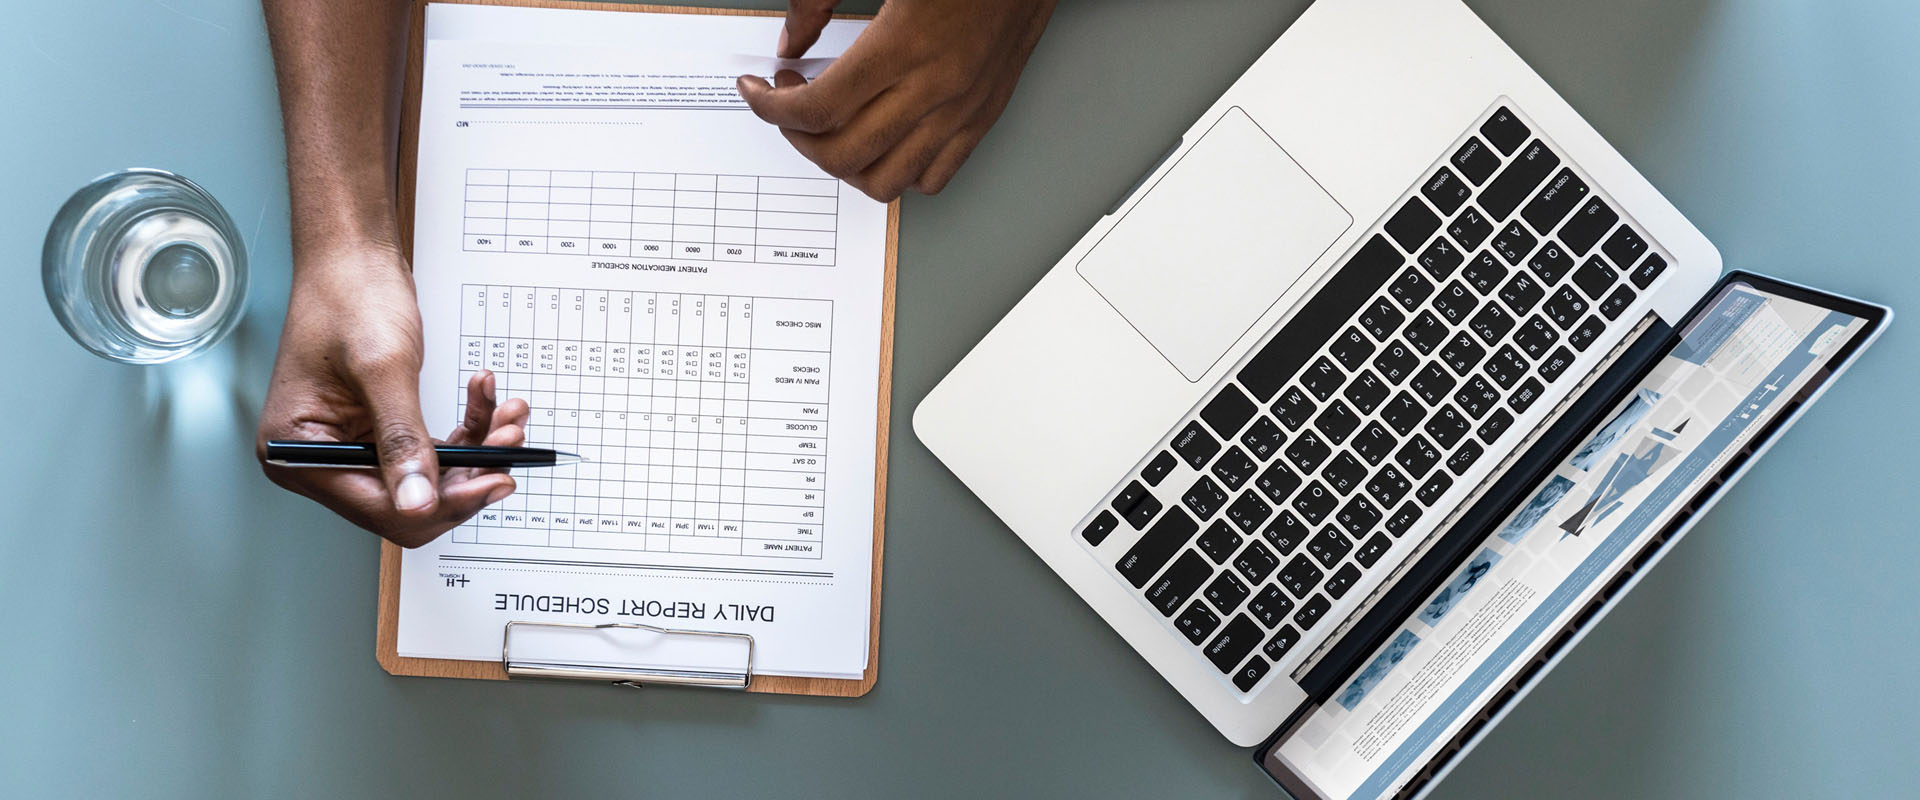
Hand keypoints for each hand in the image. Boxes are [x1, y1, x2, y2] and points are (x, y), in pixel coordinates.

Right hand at [255, 242, 527, 547]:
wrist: (353, 256)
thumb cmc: (349, 296)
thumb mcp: (383, 370)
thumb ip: (402, 440)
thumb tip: (419, 504)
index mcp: (297, 453)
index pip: (380, 509)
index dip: (442, 502)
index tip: (494, 480)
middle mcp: (321, 458)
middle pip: (410, 500)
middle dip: (468, 473)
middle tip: (509, 442)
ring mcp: (351, 444)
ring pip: (431, 474)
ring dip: (478, 448)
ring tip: (508, 414)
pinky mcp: (379, 428)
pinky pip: (432, 446)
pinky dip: (467, 428)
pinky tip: (487, 400)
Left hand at [737, 0, 1055, 200]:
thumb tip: (790, 38)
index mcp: (904, 44)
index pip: (818, 108)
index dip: (772, 107)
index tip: (757, 90)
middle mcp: (936, 87)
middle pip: (844, 154)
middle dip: (798, 138)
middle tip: (787, 105)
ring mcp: (963, 109)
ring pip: (886, 180)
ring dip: (843, 164)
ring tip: (829, 129)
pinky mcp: (984, 116)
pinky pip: (934, 177)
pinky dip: (897, 172)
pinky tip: (880, 140)